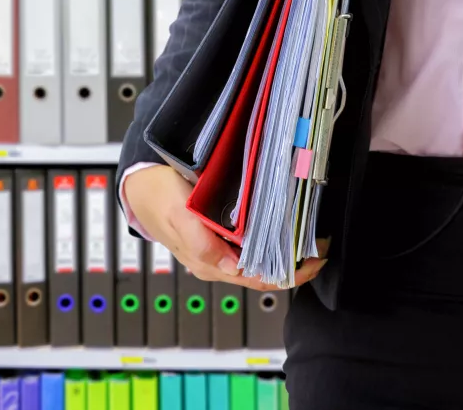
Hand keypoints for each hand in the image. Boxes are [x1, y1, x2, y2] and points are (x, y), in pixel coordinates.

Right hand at [124, 164, 327, 290]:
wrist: (141, 185)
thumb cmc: (158, 197)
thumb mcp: (176, 214)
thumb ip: (200, 241)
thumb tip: (230, 266)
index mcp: (209, 263)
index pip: (257, 277)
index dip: (288, 271)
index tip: (312, 257)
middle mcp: (218, 262)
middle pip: (265, 272)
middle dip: (295, 263)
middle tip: (320, 245)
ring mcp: (222, 251)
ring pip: (262, 260)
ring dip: (287, 252)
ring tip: (311, 238)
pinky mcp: (224, 238)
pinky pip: (253, 246)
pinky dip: (274, 240)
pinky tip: (288, 229)